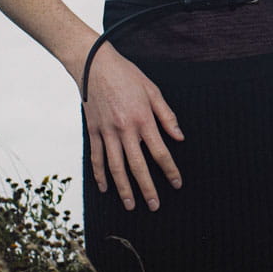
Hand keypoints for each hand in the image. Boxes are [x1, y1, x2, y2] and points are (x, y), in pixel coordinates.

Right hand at [81, 48, 182, 210]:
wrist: (94, 65)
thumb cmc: (127, 76)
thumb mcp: (153, 91)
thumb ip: (166, 116)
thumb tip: (179, 137)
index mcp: (143, 119)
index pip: (160, 152)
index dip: (169, 170)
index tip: (176, 184)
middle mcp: (124, 129)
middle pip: (138, 165)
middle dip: (147, 188)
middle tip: (154, 206)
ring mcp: (106, 132)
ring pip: (115, 167)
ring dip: (123, 188)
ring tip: (130, 205)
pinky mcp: (93, 131)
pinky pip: (97, 157)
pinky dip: (100, 174)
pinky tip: (105, 188)